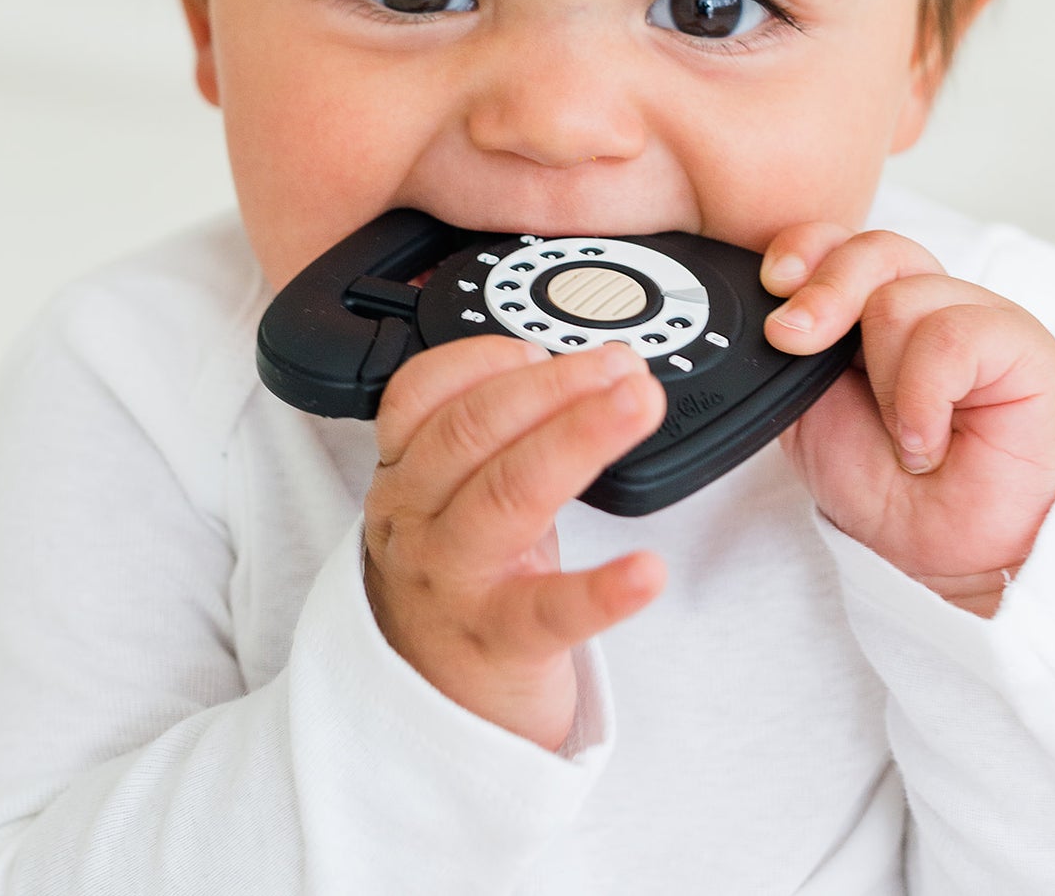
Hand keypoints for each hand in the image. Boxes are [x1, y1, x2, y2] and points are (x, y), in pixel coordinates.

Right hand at [363, 336, 666, 749]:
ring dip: (579, 438)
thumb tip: (580, 367)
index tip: (544, 349)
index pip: (419, 394)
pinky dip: (603, 589)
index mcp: (406, 474)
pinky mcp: (499, 644)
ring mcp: (453, 583)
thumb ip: (494, 434)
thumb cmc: (460, 580)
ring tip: (639, 406)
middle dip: (555, 386)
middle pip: (472, 432)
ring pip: (506, 496)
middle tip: (623, 367)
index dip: (484, 359)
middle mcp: (417, 520)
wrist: (433, 704)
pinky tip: (648, 570)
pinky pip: (550, 613)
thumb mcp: (453, 497)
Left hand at [762, 225, 1054, 616]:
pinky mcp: (1025, 347)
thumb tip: (768, 305)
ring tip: (899, 433)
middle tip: (795, 340)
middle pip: (873, 248)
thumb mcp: (804, 405)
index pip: (840, 240)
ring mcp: (979, 317)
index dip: (803, 249)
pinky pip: (953, 338)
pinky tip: (926, 442)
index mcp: (873, 303)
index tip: (772, 286)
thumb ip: (788, 347)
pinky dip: (923, 397)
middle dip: (824, 292)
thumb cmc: (879, 480)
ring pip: (904, 297)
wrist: (934, 551)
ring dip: (883, 380)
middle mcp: (927, 299)